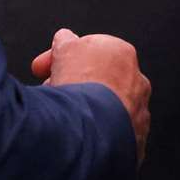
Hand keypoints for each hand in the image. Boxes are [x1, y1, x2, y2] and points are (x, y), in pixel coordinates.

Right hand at [32, 28, 151, 163]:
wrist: (93, 128)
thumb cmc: (81, 84)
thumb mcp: (64, 49)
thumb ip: (65, 41)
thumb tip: (65, 38)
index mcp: (123, 53)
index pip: (88, 53)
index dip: (61, 59)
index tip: (41, 70)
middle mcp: (137, 81)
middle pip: (96, 81)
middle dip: (71, 85)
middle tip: (48, 92)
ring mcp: (139, 113)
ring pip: (103, 109)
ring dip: (82, 110)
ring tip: (60, 117)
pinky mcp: (135, 142)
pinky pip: (109, 135)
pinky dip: (94, 134)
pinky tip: (77, 136)